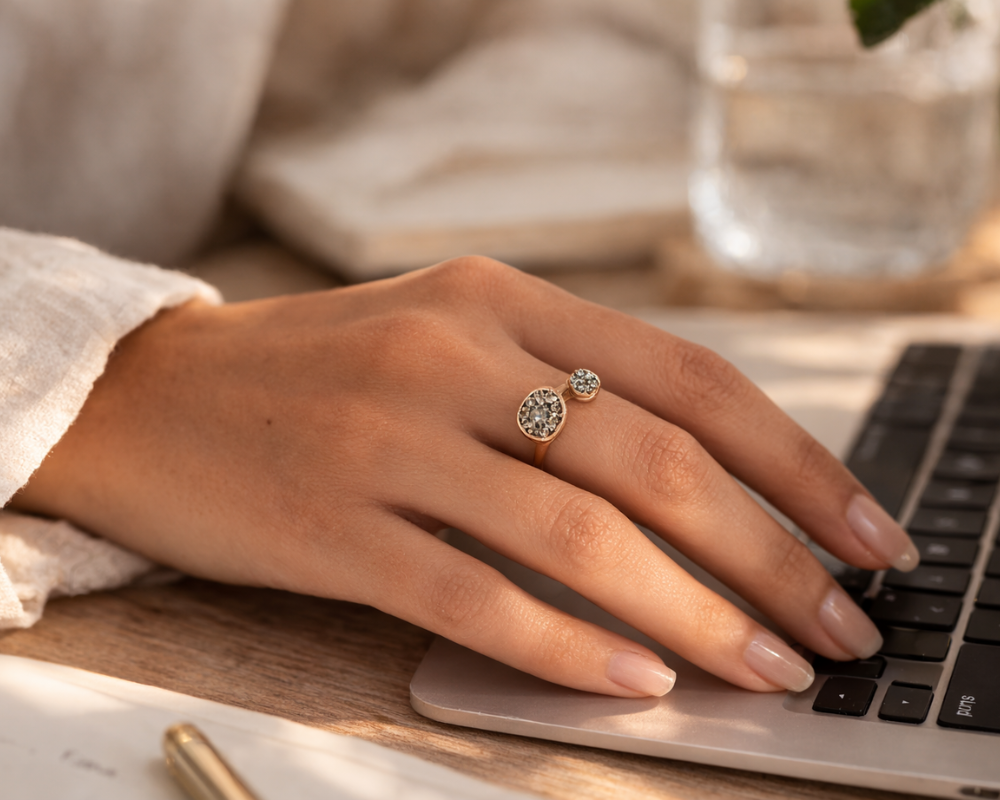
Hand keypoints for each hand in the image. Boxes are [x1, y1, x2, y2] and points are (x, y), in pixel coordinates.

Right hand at [13, 257, 916, 696]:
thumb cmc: (317, 372)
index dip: (796, 463)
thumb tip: (699, 478)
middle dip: (770, 556)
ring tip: (762, 672)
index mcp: (501, 299)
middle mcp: (455, 352)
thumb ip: (561, 381)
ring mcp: (391, 437)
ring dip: (692, 613)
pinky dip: (567, 646)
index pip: (691, 378)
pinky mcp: (333, 525)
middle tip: (837, 630)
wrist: (150, 394)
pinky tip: (634, 682)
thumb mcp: (447, 334)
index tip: (864, 534)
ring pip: (579, 533)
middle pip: (657, 460)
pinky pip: (475, 594)